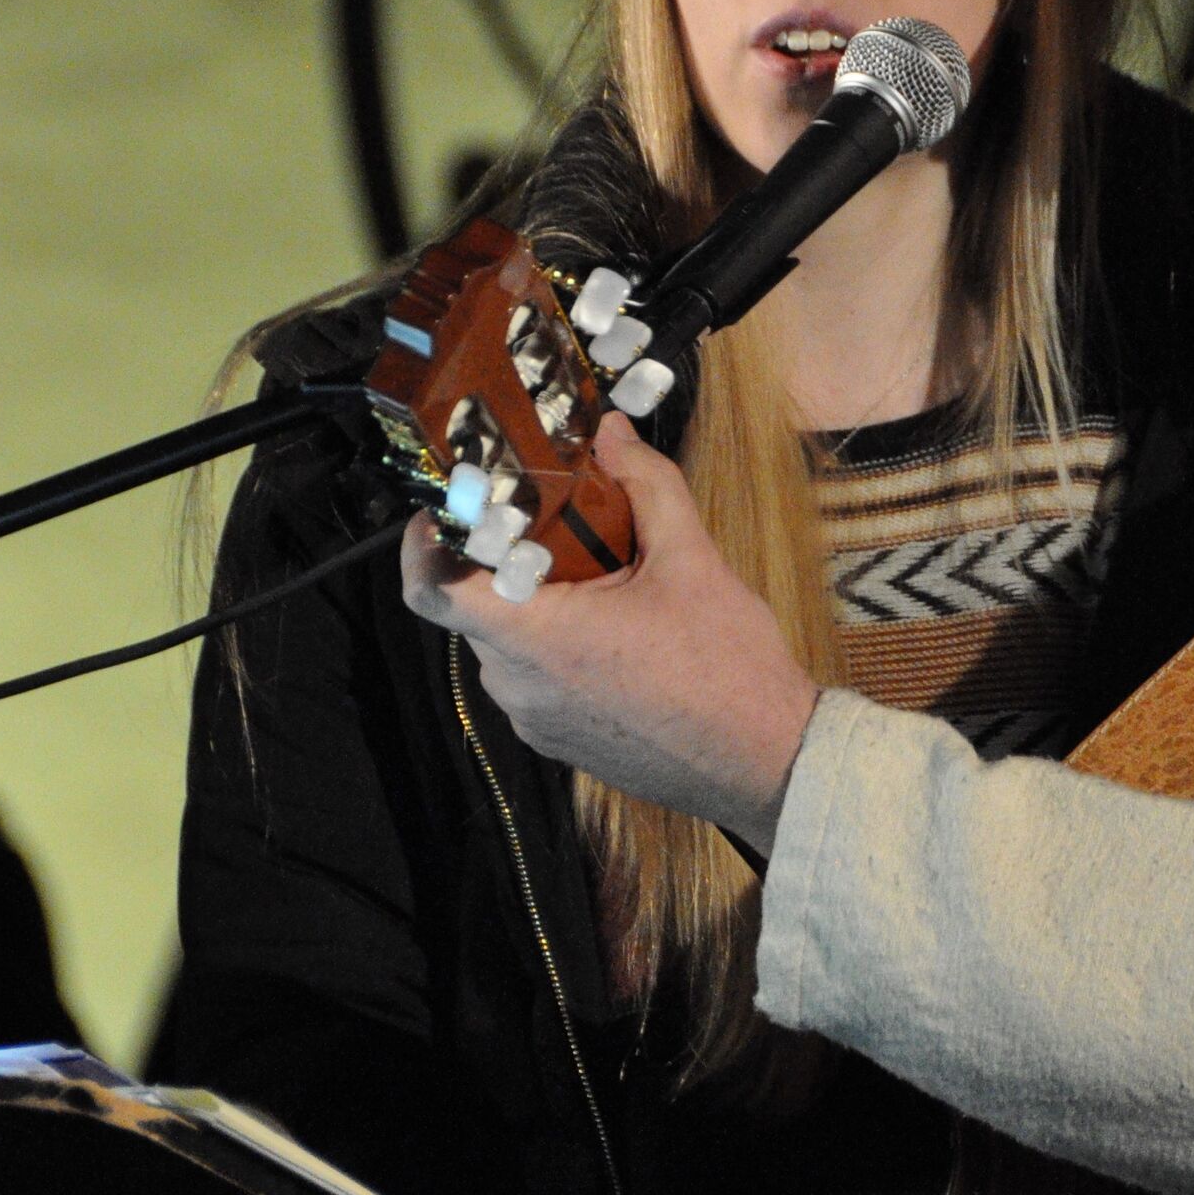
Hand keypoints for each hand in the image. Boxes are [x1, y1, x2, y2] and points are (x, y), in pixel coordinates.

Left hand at [400, 411, 819, 851]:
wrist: (766, 762)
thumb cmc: (728, 666)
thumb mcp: (692, 561)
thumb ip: (646, 486)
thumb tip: (613, 431)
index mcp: (538, 637)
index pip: (434, 589)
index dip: (427, 541)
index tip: (450, 505)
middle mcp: (518, 685)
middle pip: (477, 607)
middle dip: (508, 560)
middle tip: (556, 522)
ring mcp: (534, 720)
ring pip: (509, 641)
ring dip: (539, 603)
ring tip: (603, 576)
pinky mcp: (557, 740)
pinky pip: (534, 677)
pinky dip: (558, 644)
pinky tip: (620, 631)